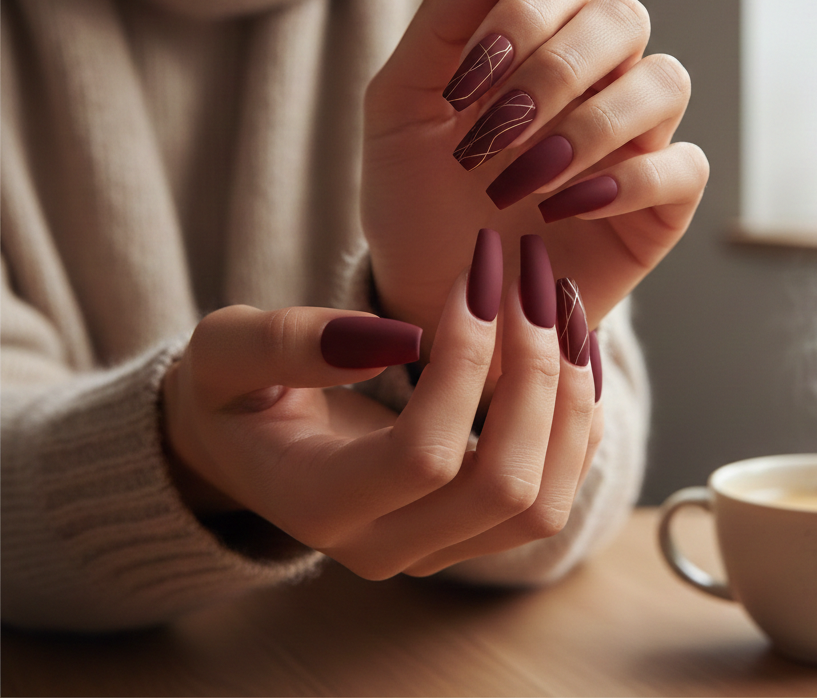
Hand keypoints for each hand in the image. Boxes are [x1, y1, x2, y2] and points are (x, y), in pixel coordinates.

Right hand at [161, 232, 601, 576]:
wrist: (250, 444)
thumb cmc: (236, 389)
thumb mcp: (229, 350)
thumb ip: (289, 343)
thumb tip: (397, 339)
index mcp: (322, 504)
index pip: (424, 456)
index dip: (464, 362)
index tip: (477, 276)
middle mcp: (388, 546)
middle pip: (504, 488)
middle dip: (536, 375)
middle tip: (537, 282)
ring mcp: (439, 549)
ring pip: (543, 503)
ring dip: (570, 399)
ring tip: (564, 306)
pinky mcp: (473, 532)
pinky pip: (554, 491)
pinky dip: (578, 420)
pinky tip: (570, 348)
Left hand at [362, 0, 707, 356]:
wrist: (433, 292)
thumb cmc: (415, 198)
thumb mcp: (400, 106)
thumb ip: (443, 20)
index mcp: (536, 43)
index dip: (518, 18)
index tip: (463, 89)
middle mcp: (595, 80)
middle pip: (622, 17)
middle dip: (554, 72)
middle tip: (494, 135)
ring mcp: (634, 138)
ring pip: (664, 82)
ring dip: (589, 126)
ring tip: (525, 180)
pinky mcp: (659, 203)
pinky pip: (684, 165)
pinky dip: (629, 179)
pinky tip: (566, 208)